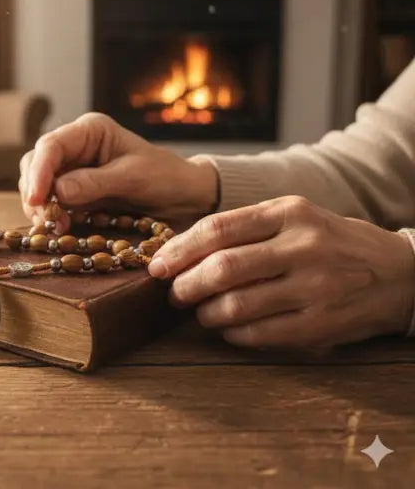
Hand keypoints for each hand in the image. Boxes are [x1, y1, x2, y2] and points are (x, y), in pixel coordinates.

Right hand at [19, 113, 217, 231]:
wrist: (185, 196)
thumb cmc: (165, 177)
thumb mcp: (133, 178)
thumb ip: (95, 183)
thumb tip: (58, 192)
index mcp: (90, 131)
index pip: (51, 146)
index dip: (38, 172)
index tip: (36, 200)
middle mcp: (76, 147)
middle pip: (36, 163)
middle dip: (35, 191)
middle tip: (44, 220)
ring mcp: (73, 170)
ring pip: (39, 185)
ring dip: (40, 207)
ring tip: (54, 228)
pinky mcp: (75, 193)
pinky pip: (52, 203)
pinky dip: (50, 216)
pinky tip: (59, 230)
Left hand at [148, 196, 414, 347]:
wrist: (399, 272)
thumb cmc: (329, 242)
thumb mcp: (293, 217)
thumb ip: (243, 227)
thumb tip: (180, 249)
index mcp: (288, 212)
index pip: (217, 228)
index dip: (178, 250)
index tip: (156, 266)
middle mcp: (302, 245)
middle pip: (222, 269)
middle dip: (186, 286)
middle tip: (175, 294)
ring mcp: (314, 286)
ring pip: (236, 305)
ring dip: (206, 314)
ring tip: (201, 313)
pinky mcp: (321, 323)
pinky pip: (259, 334)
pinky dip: (233, 334)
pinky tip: (229, 329)